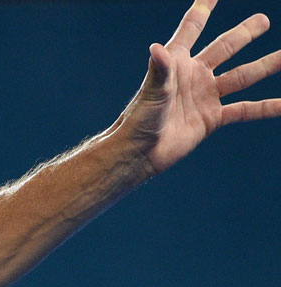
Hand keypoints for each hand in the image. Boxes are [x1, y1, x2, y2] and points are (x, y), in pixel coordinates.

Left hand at [118, 0, 280, 174]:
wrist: (140, 153)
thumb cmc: (139, 120)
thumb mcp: (152, 92)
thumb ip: (159, 70)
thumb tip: (156, 48)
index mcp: (177, 62)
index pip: (192, 27)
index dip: (204, 7)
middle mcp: (194, 75)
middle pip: (225, 47)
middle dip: (244, 33)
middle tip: (263, 20)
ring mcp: (205, 96)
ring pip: (242, 76)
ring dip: (265, 65)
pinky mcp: (212, 118)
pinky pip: (245, 109)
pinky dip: (266, 107)